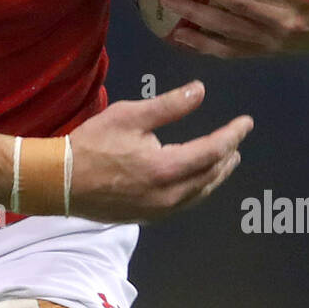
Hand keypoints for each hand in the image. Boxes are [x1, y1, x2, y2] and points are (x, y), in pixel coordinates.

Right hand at [68, 80, 252, 223]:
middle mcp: (169, 195)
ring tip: (224, 162)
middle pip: (210, 176)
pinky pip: (184, 203)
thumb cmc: (93, 144)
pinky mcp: (147, 216)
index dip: (232, 135)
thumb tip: (200, 91)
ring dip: (215, 176)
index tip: (247, 122)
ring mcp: (159, 209)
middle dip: (227, 157)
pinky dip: (197, 189)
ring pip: (199, 193)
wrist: (61, 181)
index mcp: (167, 168)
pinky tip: (196, 181)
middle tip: (237, 142)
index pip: (212, 151)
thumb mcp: (130, 115)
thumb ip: (169, 105)